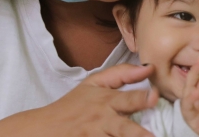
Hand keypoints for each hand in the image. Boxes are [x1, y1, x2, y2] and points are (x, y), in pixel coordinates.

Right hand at [0, 63, 157, 136]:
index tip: (155, 97)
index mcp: (106, 102)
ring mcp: (94, 136)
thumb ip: (121, 75)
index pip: (128, 99)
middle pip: (123, 128)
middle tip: (151, 136)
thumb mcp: (93, 84)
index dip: (142, 99)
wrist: (44, 129)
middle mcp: (102, 121)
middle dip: (137, 133)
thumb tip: (148, 69)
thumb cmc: (74, 106)